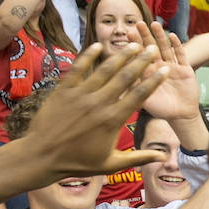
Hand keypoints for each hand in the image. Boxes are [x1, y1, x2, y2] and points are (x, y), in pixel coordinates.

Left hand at [23, 42, 169, 175]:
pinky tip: (98, 45)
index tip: (165, 69)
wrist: (43, 156)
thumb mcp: (112, 164)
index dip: (154, 81)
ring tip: (133, 44)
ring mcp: (81, 94)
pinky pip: (78, 68)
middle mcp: (99, 103)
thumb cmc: (79, 162)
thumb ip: (140, 157)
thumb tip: (164, 157)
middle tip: (151, 49)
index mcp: (113, 120)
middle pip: (125, 77)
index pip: (139, 95)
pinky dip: (88, 56)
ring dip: (121, 55)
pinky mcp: (64, 90)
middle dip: (141, 61)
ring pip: (105, 69)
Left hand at [129, 22, 199, 120]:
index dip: (135, 45)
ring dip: (160, 36)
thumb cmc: (161, 110)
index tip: (128, 34)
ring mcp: (173, 67)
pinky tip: (172, 36)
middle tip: (138, 24)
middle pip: (152, 48)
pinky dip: (177, 46)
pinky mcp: (185, 69)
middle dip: (145, 36)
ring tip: (154, 24)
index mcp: (148, 74)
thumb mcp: (144, 100)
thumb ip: (134, 90)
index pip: (140, 56)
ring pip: (166, 48)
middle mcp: (159, 68)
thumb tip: (117, 82)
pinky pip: (181, 55)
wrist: (181, 115)